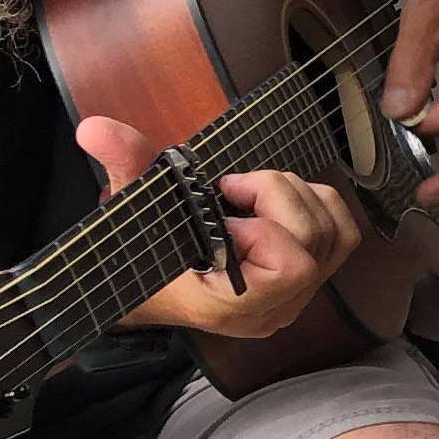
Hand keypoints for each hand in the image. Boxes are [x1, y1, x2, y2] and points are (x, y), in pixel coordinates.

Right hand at [83, 117, 361, 338]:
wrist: (146, 291)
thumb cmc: (141, 257)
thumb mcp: (130, 211)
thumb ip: (124, 167)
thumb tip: (96, 129)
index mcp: (230, 306)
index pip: (290, 265)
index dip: (262, 226)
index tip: (221, 208)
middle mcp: (272, 309)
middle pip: (315, 239)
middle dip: (275, 196)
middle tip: (232, 190)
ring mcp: (295, 298)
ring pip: (333, 232)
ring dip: (295, 196)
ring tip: (249, 194)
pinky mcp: (310, 279)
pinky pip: (342, 235)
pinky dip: (319, 205)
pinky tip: (278, 201)